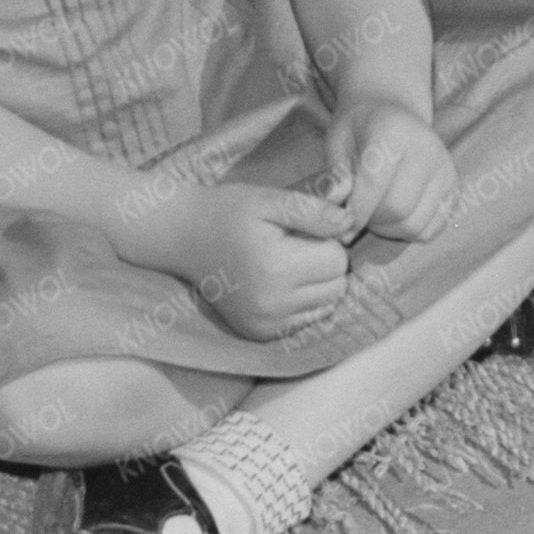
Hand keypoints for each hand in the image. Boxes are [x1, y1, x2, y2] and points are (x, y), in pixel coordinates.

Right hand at [160, 180, 359, 341]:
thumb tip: (350, 223)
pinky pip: (304, 321)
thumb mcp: (270, 199)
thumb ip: (313, 211)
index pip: (338, 261)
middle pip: (336, 288)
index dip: (327, 241)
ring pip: (325, 307)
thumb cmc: (229, 211)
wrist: (183, 237)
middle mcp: (271, 306)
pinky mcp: (259, 334)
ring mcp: (264, 325)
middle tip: (295, 246)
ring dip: (316, 286)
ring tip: (286, 264)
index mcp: (276, 269)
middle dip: (325, 264)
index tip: (300, 231)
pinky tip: (277, 283)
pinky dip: (301, 303)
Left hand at [326, 98, 458, 249]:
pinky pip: (432, 229)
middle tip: (360, 214)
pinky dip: (410, 232)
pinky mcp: (454, 187)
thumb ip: (336, 180)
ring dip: (389, 229)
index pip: (373, 183)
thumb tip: (341, 217)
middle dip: (372, 221)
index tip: (342, 224)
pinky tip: (397, 216)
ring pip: (414, 224)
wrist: (392, 113)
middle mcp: (426, 147)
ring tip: (377, 213)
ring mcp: (445, 167)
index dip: (354, 212)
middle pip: (397, 208)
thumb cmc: (359, 131)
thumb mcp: (336, 144)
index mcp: (392, 129)